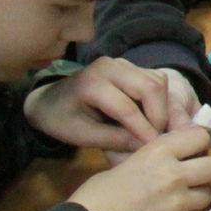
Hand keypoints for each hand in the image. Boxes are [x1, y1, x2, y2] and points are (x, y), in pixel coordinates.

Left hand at [24, 58, 200, 152]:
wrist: (50, 100)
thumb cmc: (61, 120)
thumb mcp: (82, 136)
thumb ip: (115, 140)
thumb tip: (146, 146)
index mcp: (92, 83)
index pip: (127, 108)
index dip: (144, 130)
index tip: (154, 148)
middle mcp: (110, 66)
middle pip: (150, 87)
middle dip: (158, 115)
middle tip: (156, 138)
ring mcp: (122, 63)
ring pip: (158, 82)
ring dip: (161, 107)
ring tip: (151, 129)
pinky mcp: (131, 66)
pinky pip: (156, 80)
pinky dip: (159, 100)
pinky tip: (148, 116)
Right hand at [68, 127, 210, 210]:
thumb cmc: (98, 194)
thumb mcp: (127, 162)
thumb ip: (156, 157)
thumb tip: (178, 155)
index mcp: (159, 152)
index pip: (201, 137)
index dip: (197, 144)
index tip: (190, 152)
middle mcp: (174, 174)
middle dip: (204, 171)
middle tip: (190, 177)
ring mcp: (179, 202)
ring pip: (207, 193)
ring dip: (196, 195)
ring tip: (176, 199)